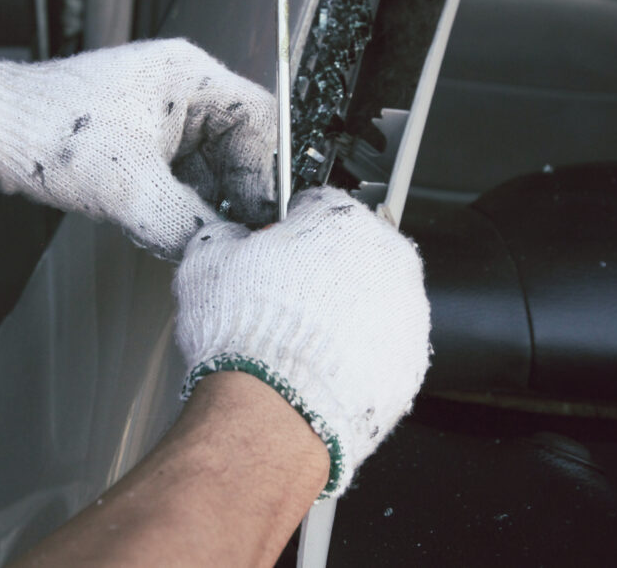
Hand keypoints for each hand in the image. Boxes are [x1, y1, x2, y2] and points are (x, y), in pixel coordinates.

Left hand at [0, 39, 276, 259]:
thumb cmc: (46, 131)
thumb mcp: (124, 186)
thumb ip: (183, 222)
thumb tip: (221, 251)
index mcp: (189, 75)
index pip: (260, 120)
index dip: (266, 172)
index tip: (260, 215)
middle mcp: (183, 91)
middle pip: (240, 147)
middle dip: (236, 194)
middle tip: (233, 235)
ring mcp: (164, 117)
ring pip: (213, 168)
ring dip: (209, 204)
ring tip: (197, 233)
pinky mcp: (145, 142)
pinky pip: (185, 176)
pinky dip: (184, 204)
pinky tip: (172, 226)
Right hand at [173, 186, 431, 496]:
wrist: (274, 413)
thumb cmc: (248, 338)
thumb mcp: (206, 262)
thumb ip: (223, 237)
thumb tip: (223, 239)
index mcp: (341, 221)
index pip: (315, 203)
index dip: (285, 225)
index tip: (272, 244)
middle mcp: (386, 261)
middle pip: (352, 252)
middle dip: (320, 269)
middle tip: (282, 296)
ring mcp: (405, 315)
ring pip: (372, 300)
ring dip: (344, 313)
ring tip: (299, 339)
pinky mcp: (410, 365)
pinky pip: (382, 348)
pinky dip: (359, 355)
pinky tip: (320, 368)